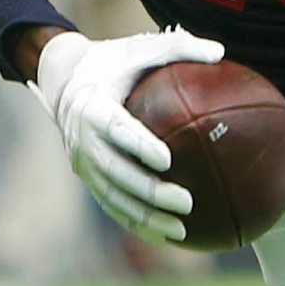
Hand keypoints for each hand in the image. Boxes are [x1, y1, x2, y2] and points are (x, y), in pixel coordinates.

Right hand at [33, 27, 224, 244]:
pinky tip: (168, 237)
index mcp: (93, 107)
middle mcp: (83, 139)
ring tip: (182, 231)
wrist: (64, 81)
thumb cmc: (112, 63)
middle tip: (186, 201)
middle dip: (150, 192)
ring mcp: (83, 163)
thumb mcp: (137, 48)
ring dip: (146, 217)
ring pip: (114, 197)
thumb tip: (220, 52)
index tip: (167, 159)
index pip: (117, 129)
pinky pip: (112, 206)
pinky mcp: (87, 178)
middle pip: (116, 172)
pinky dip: (137, 223)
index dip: (139, 145)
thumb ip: (177, 48)